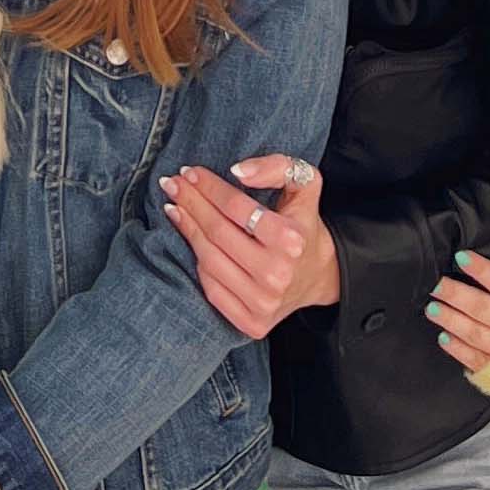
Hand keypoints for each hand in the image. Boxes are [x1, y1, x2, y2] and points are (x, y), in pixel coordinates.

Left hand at [161, 156, 338, 336]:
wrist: (318, 275)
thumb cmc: (303, 225)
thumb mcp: (304, 185)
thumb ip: (277, 167)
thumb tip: (237, 171)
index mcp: (291, 239)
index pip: (236, 208)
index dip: (208, 187)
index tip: (189, 172)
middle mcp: (277, 274)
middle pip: (217, 232)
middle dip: (191, 204)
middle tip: (172, 185)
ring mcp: (263, 302)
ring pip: (208, 260)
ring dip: (186, 229)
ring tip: (175, 208)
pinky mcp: (252, 323)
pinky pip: (210, 287)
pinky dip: (196, 262)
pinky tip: (191, 241)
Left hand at [429, 250, 489, 373]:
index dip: (483, 270)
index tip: (461, 257)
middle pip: (484, 308)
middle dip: (457, 295)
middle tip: (436, 284)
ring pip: (476, 333)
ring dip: (452, 320)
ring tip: (432, 308)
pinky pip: (476, 360)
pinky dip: (459, 349)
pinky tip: (443, 337)